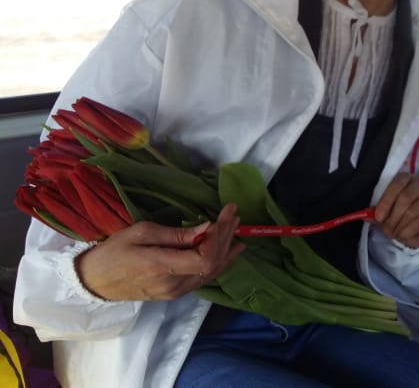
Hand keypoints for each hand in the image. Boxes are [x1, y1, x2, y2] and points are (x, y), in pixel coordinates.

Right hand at [75, 204, 244, 300]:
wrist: (92, 282)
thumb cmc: (112, 252)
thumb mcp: (140, 233)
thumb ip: (176, 234)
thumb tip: (206, 228)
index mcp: (162, 268)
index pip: (206, 256)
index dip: (221, 235)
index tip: (226, 213)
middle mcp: (173, 285)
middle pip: (213, 264)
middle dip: (227, 237)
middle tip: (235, 215)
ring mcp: (175, 292)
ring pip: (211, 273)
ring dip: (227, 249)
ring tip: (237, 229)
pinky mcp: (175, 293)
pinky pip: (203, 277)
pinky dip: (218, 262)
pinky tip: (229, 251)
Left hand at [374, 172, 418, 248]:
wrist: (416, 222)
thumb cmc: (398, 211)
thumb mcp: (385, 209)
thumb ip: (376, 211)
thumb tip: (365, 216)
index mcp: (405, 178)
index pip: (396, 185)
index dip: (386, 202)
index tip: (378, 217)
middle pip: (405, 198)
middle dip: (393, 217)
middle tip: (386, 230)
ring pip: (412, 212)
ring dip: (399, 226)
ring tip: (393, 234)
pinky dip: (407, 232)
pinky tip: (403, 235)